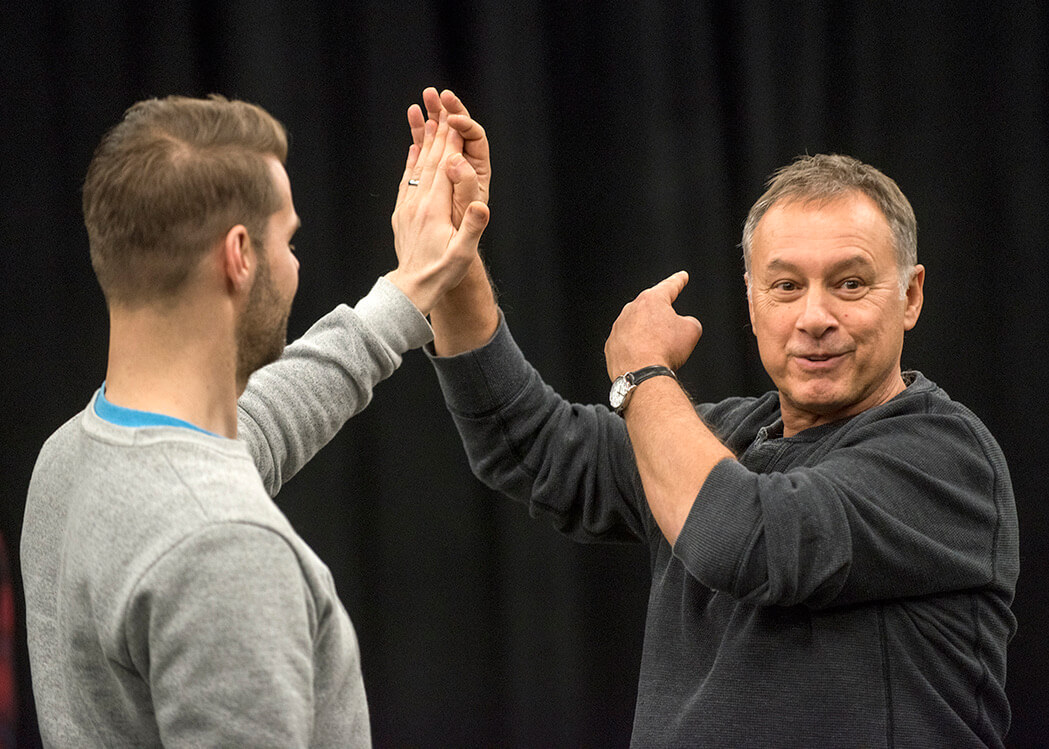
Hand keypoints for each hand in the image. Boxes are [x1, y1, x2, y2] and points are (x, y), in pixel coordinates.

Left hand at [388, 109, 489, 314]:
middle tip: (442, 105)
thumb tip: (483, 204)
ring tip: (427, 116)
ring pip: (417, 166)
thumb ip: (473, 227)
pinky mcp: (401, 213)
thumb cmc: (441, 273)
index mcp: (435, 209)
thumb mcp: (463, 254)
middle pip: (430, 160)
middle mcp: (418, 203)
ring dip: (424, 140)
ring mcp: (407, 207)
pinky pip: (407, 180)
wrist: (410, 289)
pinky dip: (412, 161)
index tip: (456, 118)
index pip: (445, 167)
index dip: (451, 142)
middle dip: (438, 131)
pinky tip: (413, 149)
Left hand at [604, 271, 702, 379]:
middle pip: (650, 307)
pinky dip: (635, 349)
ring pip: (637, 326)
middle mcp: (631, 309)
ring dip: (647, 335)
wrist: (642, 375)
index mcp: (652, 300)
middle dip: (661, 316)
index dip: (678, 281)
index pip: (669, 286)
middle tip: (670, 330)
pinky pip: (626, 343)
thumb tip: (681, 326)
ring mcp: (618, 327)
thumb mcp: (691, 331)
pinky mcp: (611, 345)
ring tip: (658, 352)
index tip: (681, 277)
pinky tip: (644, 359)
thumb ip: (688, 321)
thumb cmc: (666, 351)